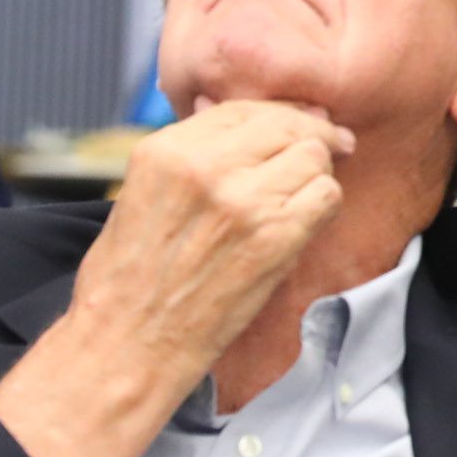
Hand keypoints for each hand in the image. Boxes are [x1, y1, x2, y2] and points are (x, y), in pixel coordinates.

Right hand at [62, 99, 354, 381]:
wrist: (127, 345)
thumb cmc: (128, 281)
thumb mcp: (142, 195)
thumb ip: (190, 155)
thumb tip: (238, 120)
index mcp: (165, 151)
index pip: (244, 110)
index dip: (278, 116)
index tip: (300, 124)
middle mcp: (204, 167)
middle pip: (286, 125)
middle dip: (309, 136)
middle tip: (330, 148)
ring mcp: (243, 201)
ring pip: (313, 156)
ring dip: (316, 173)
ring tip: (301, 195)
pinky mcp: (275, 237)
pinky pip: (326, 195)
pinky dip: (324, 204)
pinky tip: (307, 221)